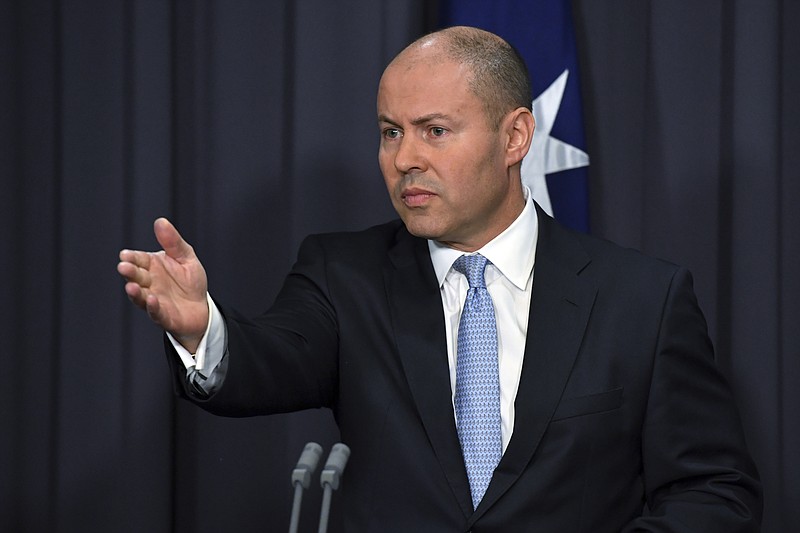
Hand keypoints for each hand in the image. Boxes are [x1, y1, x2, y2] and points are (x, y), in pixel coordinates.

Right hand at [117, 218, 208, 352]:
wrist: (201, 308)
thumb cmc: (190, 282)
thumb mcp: (186, 257)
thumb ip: (173, 242)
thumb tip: (160, 221)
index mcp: (153, 266)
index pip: (139, 259)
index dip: (132, 257)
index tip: (125, 255)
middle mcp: (150, 283)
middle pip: (137, 276)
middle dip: (130, 272)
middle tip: (123, 267)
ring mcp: (154, 300)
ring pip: (140, 296)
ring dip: (135, 292)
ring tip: (131, 286)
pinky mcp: (163, 316)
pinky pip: (156, 312)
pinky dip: (153, 307)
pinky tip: (152, 300)